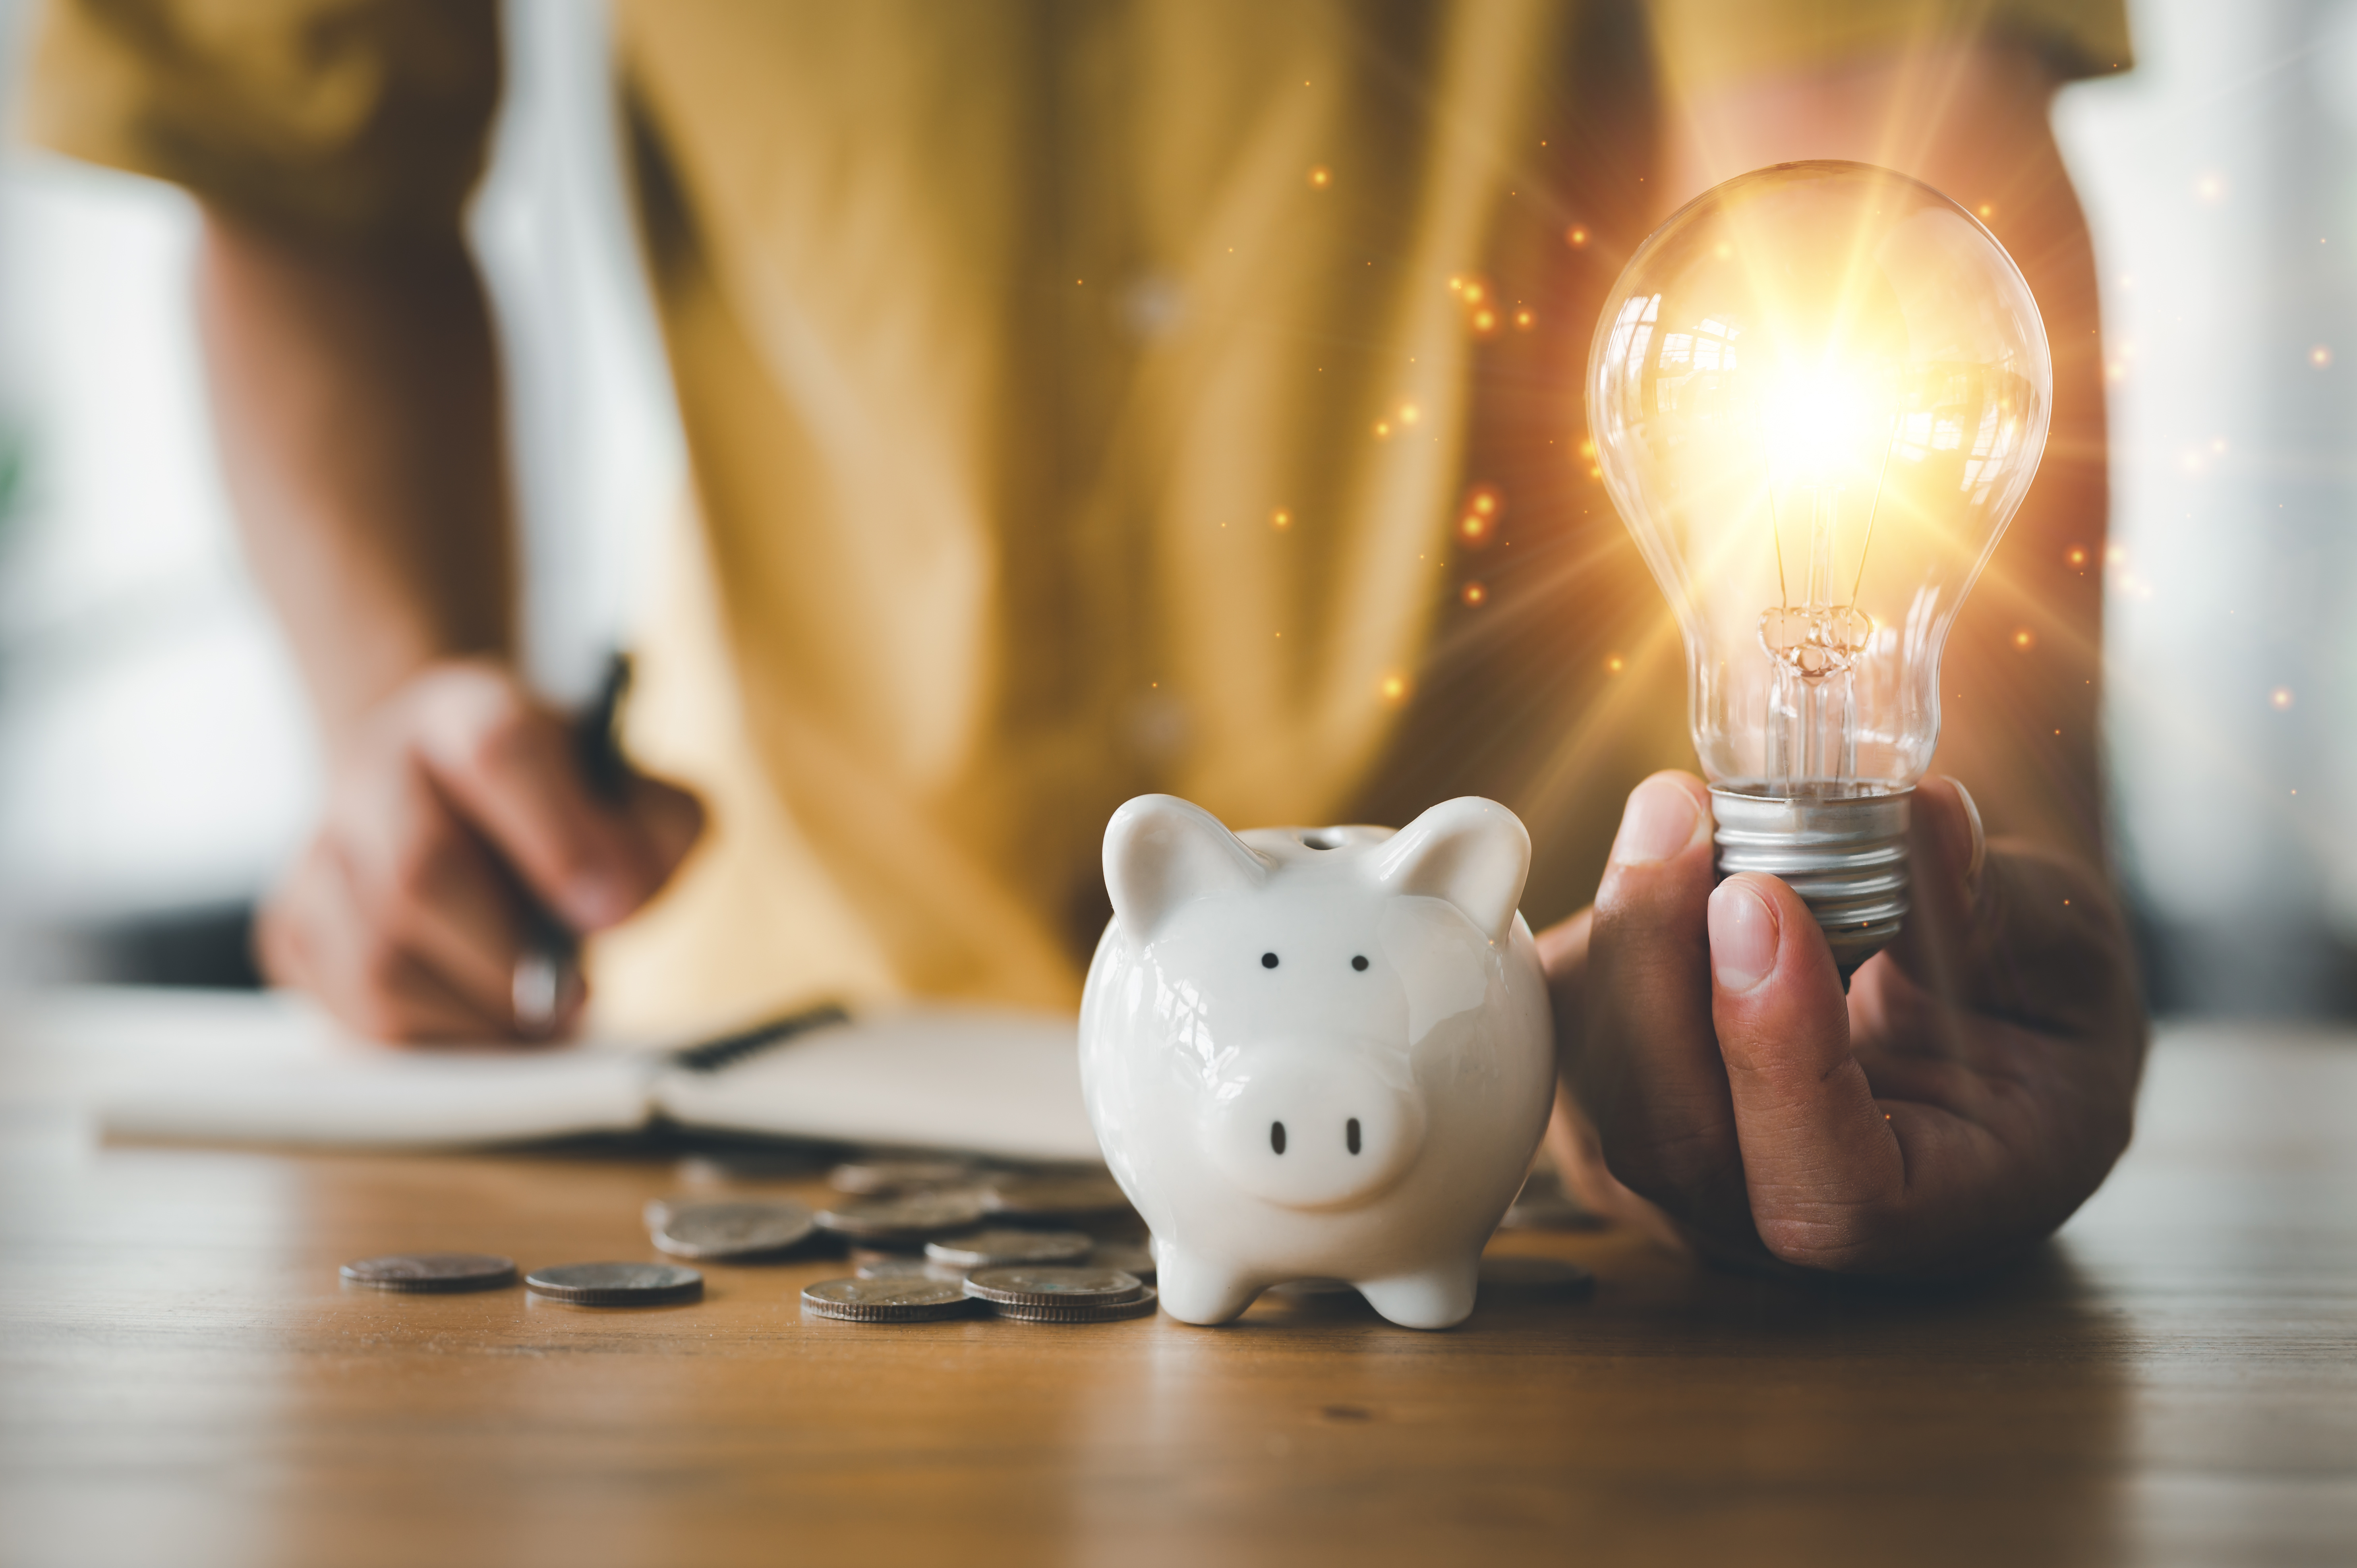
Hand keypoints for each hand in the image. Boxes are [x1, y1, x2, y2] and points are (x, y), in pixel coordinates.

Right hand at [256, 660, 703, 1042]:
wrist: (468, 811)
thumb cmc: (572, 817)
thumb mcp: (639, 800)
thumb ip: (658, 833)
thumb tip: (616, 897)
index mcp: (466, 711)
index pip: (499, 749)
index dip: (560, 837)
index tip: (616, 911)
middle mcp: (376, 765)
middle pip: (420, 872)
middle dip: (510, 956)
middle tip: (573, 994)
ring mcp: (320, 847)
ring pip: (378, 962)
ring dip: (474, 1011)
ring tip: (533, 1016)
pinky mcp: (295, 930)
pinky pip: (354, 1017)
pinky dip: (435, 1039)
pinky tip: (481, 1021)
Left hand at [1542, 771, 2146, 1276]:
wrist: (1969, 1014)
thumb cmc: (2034, 1001)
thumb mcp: (2063, 951)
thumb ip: (1995, 903)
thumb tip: (1927, 817)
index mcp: (1941, 1212)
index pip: (1828, 1197)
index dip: (1778, 1058)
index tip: (1763, 898)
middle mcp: (1792, 1223)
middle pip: (1676, 1142)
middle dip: (1659, 964)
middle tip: (1684, 816)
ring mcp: (1688, 1184)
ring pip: (1602, 1087)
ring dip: (1623, 935)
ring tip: (1676, 812)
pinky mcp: (1618, 1116)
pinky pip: (1571, 1041)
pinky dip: (1602, 935)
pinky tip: (1660, 850)